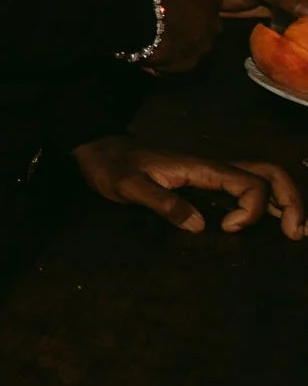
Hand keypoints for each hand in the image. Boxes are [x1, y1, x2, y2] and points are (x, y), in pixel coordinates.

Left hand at [73, 135, 306, 238]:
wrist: (97, 151)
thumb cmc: (110, 167)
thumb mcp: (127, 187)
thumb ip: (162, 203)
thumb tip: (199, 226)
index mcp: (199, 167)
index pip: (249, 182)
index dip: (251, 208)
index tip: (228, 230)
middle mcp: (212, 166)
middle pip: (269, 173)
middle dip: (291, 200)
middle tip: (295, 234)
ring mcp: (210, 171)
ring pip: (262, 176)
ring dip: (284, 200)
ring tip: (294, 231)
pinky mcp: (205, 179)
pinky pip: (246, 185)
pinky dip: (267, 201)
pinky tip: (271, 221)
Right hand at [128, 0, 219, 73]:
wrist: (131, 11)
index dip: (190, 0)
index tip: (173, 0)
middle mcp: (213, 23)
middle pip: (205, 26)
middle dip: (190, 24)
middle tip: (165, 20)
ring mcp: (200, 47)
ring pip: (192, 46)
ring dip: (179, 43)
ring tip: (154, 38)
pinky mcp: (183, 65)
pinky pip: (174, 62)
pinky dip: (163, 59)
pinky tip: (144, 50)